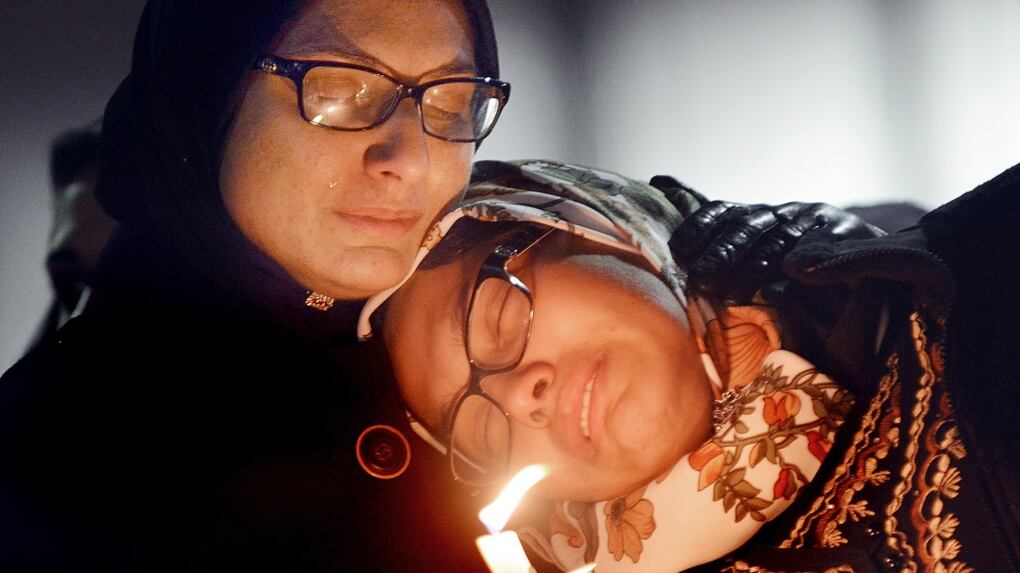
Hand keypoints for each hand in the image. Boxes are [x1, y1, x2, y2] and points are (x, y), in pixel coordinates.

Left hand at [667, 200, 882, 303]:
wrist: (870, 257)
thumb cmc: (797, 249)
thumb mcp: (753, 233)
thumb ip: (711, 216)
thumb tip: (658, 177)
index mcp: (761, 213)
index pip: (724, 211)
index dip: (701, 227)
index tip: (679, 249)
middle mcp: (786, 212)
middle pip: (749, 228)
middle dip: (722, 253)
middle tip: (700, 279)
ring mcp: (818, 223)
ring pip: (780, 244)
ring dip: (752, 268)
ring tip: (729, 294)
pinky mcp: (849, 240)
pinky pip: (822, 255)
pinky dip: (800, 269)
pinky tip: (777, 288)